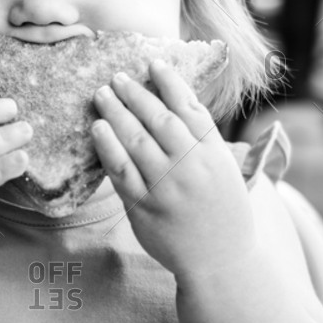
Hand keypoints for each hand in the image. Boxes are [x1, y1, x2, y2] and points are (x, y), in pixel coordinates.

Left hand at [91, 59, 255, 277]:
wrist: (221, 260)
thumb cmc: (223, 210)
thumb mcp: (225, 169)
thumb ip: (203, 139)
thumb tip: (175, 102)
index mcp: (214, 154)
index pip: (190, 108)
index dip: (170, 82)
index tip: (153, 62)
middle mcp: (191, 167)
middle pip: (159, 119)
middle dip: (135, 94)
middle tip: (117, 76)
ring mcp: (166, 187)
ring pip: (136, 141)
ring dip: (116, 113)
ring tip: (101, 94)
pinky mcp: (144, 207)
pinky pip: (121, 171)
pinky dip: (107, 147)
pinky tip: (97, 129)